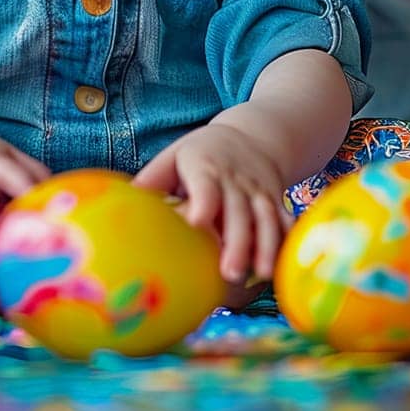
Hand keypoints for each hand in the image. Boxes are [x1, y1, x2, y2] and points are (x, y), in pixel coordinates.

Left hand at [133, 120, 292, 282]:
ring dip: (266, 247)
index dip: (204, 202)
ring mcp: (259, 192)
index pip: (207, 185)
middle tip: (229, 273)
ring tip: (261, 275)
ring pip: (267, 219)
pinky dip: (287, 243)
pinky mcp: (275, 201)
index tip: (197, 222)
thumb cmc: (202, 152)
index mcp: (206, 167)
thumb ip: (152, 179)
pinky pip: (285, 222)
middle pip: (240, 211)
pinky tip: (284, 267)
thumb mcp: (175, 155)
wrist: (254, 135)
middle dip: (238, 242)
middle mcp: (236, 180)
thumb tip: (121, 202)